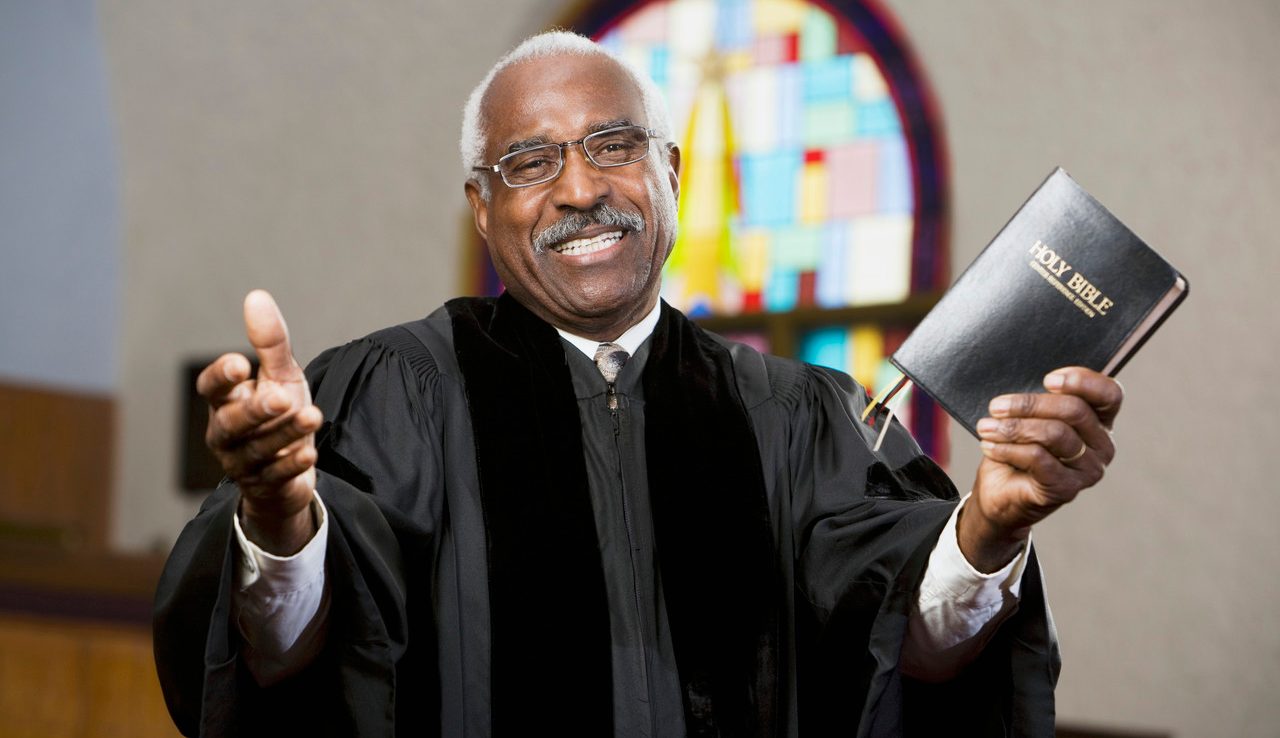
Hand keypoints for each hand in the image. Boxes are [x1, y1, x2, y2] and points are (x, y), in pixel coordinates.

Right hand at [196, 290, 322, 553]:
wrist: (288, 467)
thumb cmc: (279, 413)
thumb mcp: (280, 376)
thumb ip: (269, 343)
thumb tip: (256, 296)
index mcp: (225, 402)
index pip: (211, 388)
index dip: (221, 377)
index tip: (240, 362)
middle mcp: (226, 432)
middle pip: (231, 423)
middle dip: (255, 411)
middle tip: (282, 397)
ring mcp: (243, 462)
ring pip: (257, 449)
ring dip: (284, 434)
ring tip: (313, 416)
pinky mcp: (264, 485)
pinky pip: (275, 477)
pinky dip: (291, 465)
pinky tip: (310, 454)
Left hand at [959, 367, 1122, 571]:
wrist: (999, 493)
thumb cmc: (1016, 447)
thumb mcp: (1029, 417)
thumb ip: (1039, 399)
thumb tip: (1029, 378)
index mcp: (1099, 422)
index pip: (1109, 394)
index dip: (1082, 381)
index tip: (1048, 380)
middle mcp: (1102, 446)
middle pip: (1074, 411)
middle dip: (1029, 404)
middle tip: (996, 406)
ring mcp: (1088, 470)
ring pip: (1055, 434)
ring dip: (1014, 427)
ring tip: (986, 427)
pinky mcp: (1067, 489)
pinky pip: (1038, 458)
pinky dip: (1008, 449)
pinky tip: (989, 446)